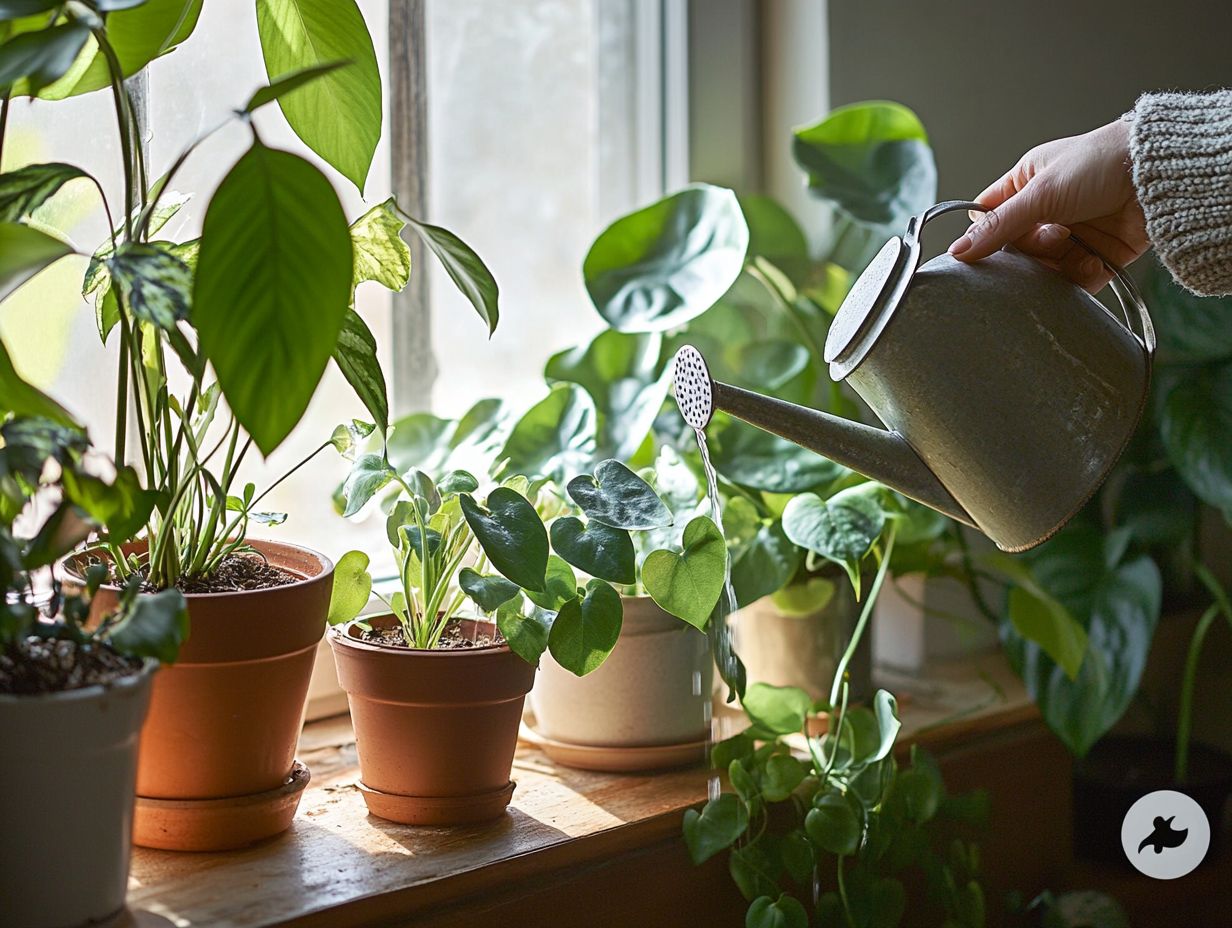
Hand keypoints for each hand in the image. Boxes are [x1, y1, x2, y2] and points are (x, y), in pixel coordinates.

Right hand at [947, 118, 1147, 291]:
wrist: (1162, 175)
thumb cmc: (1101, 162)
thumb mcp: (1040, 192)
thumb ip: (998, 225)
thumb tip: (958, 251)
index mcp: (1029, 183)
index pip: (990, 215)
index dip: (984, 234)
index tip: (981, 251)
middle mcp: (1050, 209)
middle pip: (1017, 249)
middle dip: (1027, 253)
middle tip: (1040, 246)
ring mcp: (1075, 233)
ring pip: (1045, 268)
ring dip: (1052, 268)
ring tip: (1068, 250)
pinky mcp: (1101, 256)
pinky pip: (1077, 281)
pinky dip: (1078, 281)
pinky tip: (1090, 266)